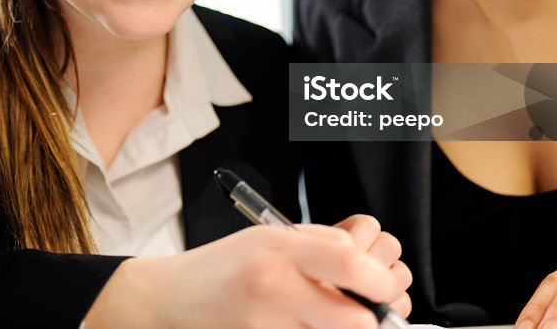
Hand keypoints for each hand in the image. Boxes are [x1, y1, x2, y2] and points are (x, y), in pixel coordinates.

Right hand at [85, 223, 405, 328]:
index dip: (382, 280)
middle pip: (357, 320)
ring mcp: (266, 325)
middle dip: (371, 319)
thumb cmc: (222, 268)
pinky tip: (303, 324)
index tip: (385, 285)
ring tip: (331, 317)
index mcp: (279, 249)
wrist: (171, 300)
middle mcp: (274, 288)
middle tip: (369, 313)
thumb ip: (321, 245)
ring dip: (344, 328)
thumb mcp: (269, 236)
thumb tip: (368, 262)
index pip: (352, 264)